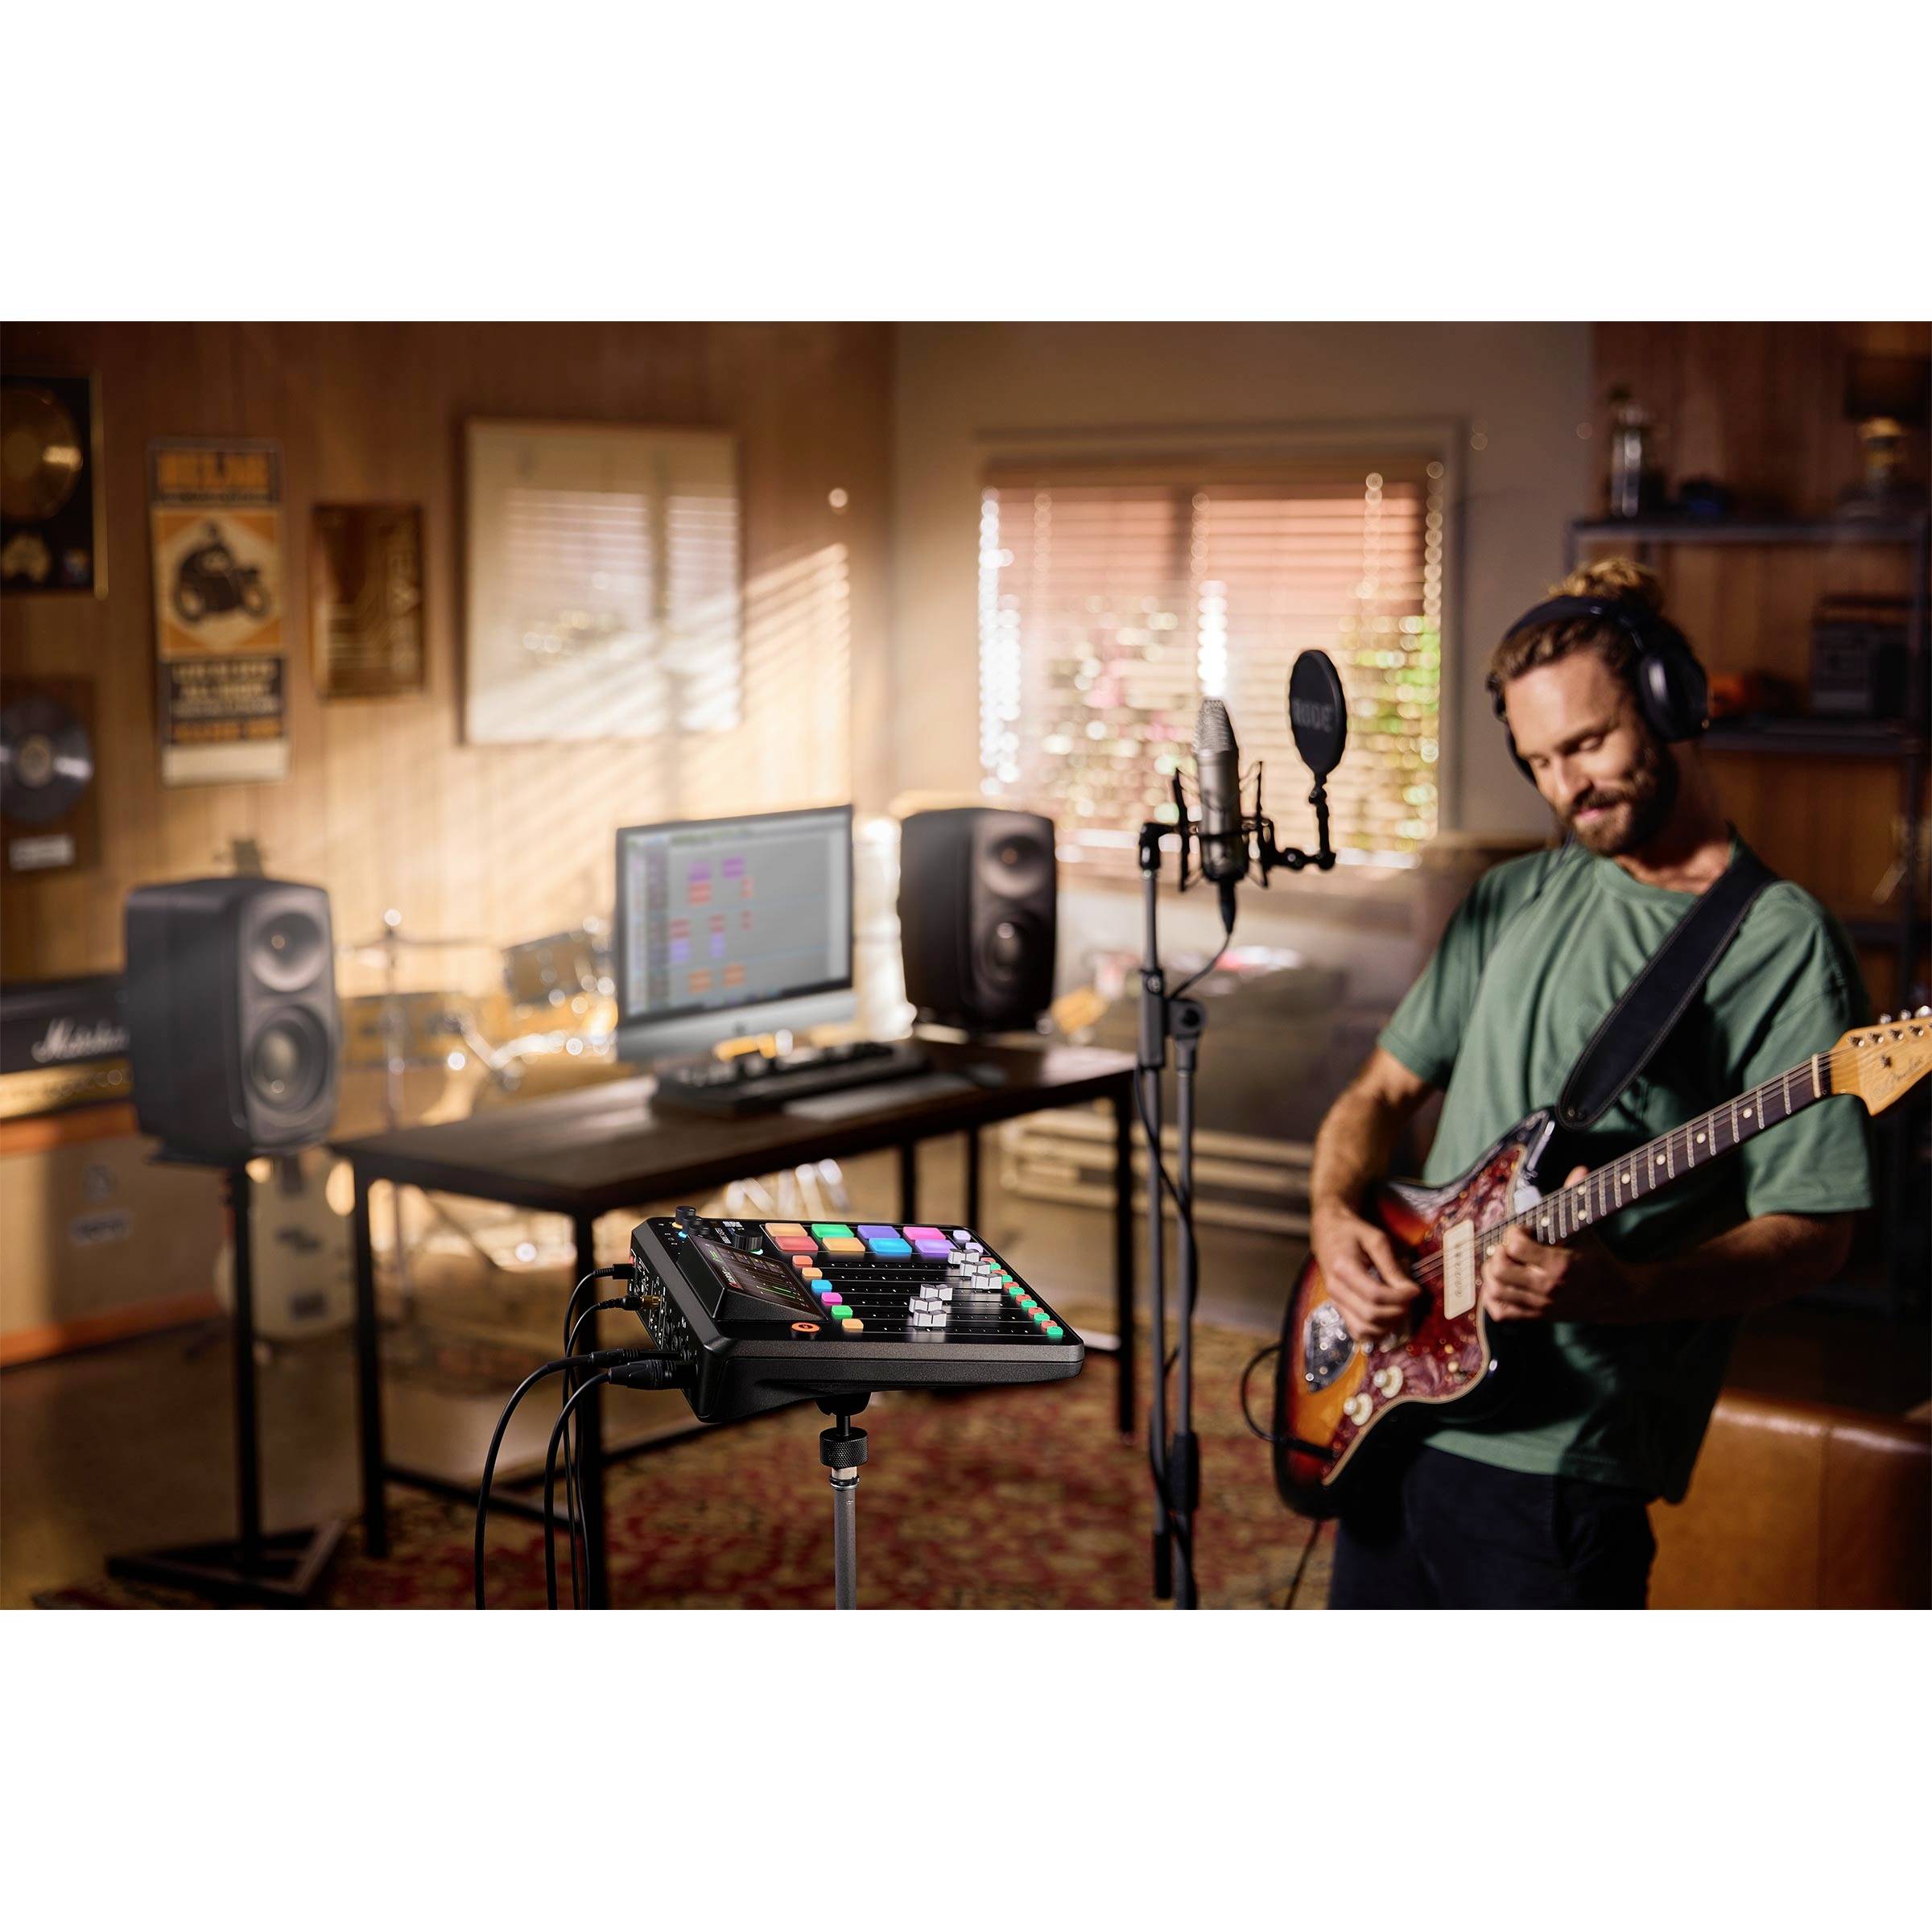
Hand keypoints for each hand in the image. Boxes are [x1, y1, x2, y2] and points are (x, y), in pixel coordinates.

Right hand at [1310, 1201, 1420, 1345]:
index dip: (1400, 1297)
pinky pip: (1358, 1332)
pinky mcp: (1339, 1309)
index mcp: (1343, 1268)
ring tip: (1400, 1308)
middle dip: (1397, 1311)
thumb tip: (1410, 1291)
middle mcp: (1336, 1289)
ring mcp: (1335, 1302)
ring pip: (1364, 1330)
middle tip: (1410, 1299)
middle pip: (1370, 1315)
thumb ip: (1391, 1266)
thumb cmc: (1352, 1231)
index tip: (1415, 1290)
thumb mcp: (1375, 1239)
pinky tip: (1388, 1318)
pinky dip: (1376, 1332)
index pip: (1375, 1295)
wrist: (1327, 1230)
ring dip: (1388, 1325)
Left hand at [1480, 1166, 1642, 1323]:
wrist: (1617, 1296)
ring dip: (1491, 1272)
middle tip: (1509, 1246)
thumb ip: (1578, 1198)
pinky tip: (1500, 1283)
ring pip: (1495, 1290)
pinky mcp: (1538, 1316)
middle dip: (1498, 1252)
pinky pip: (1501, 1312)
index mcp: (1560, 1264)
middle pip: (1498, 1268)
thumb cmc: (1598, 1257)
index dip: (1513, 1233)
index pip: (1515, 1246)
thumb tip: (1581, 1169)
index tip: (1522, 1230)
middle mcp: (1547, 1287)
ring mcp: (1540, 1305)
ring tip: (1502, 1261)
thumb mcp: (1587, 1228)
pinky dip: (1492, 1297)